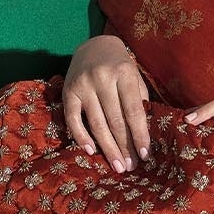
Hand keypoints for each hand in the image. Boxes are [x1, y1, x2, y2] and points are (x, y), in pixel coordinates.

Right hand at [63, 35, 150, 171]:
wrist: (94, 46)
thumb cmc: (120, 67)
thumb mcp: (135, 76)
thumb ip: (139, 100)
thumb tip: (143, 135)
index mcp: (124, 73)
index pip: (133, 111)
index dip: (140, 135)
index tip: (145, 155)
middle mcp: (102, 78)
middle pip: (115, 120)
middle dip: (124, 146)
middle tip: (130, 167)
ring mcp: (83, 85)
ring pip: (96, 123)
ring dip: (107, 147)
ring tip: (117, 165)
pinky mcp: (68, 91)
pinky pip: (72, 119)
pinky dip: (81, 136)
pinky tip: (91, 151)